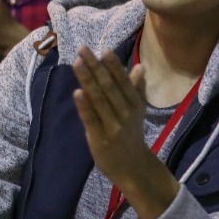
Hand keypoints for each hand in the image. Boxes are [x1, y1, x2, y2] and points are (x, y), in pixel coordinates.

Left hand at [72, 47, 175, 218]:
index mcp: (135, 105)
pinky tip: (77, 92)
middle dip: (96, 67)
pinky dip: (84, 106)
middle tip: (83, 49)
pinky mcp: (99, 139)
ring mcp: (113, 127)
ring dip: (88, 80)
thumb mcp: (137, 111)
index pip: (123, 82)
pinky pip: (91, 120)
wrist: (133, 168)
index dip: (113, 66)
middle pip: (108, 87)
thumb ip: (136, 89)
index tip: (104, 49)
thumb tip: (140, 66)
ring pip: (99, 100)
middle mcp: (125, 114)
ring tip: (77, 63)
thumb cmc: (132, 135)